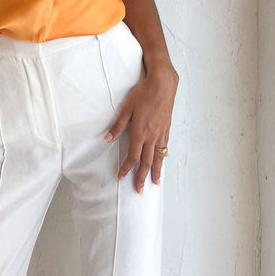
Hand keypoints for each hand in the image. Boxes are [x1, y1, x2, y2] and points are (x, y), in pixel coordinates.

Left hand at [103, 66, 177, 193]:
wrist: (163, 84)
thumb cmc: (143, 94)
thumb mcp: (126, 109)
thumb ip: (117, 126)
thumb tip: (107, 139)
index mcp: (140, 133)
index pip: (133, 157)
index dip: (127, 169)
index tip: (121, 177)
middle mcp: (152, 136)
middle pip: (146, 161)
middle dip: (142, 177)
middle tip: (140, 191)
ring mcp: (161, 133)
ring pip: (158, 157)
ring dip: (156, 171)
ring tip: (155, 183)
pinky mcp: (167, 127)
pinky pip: (165, 146)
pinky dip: (164, 155)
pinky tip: (164, 158)